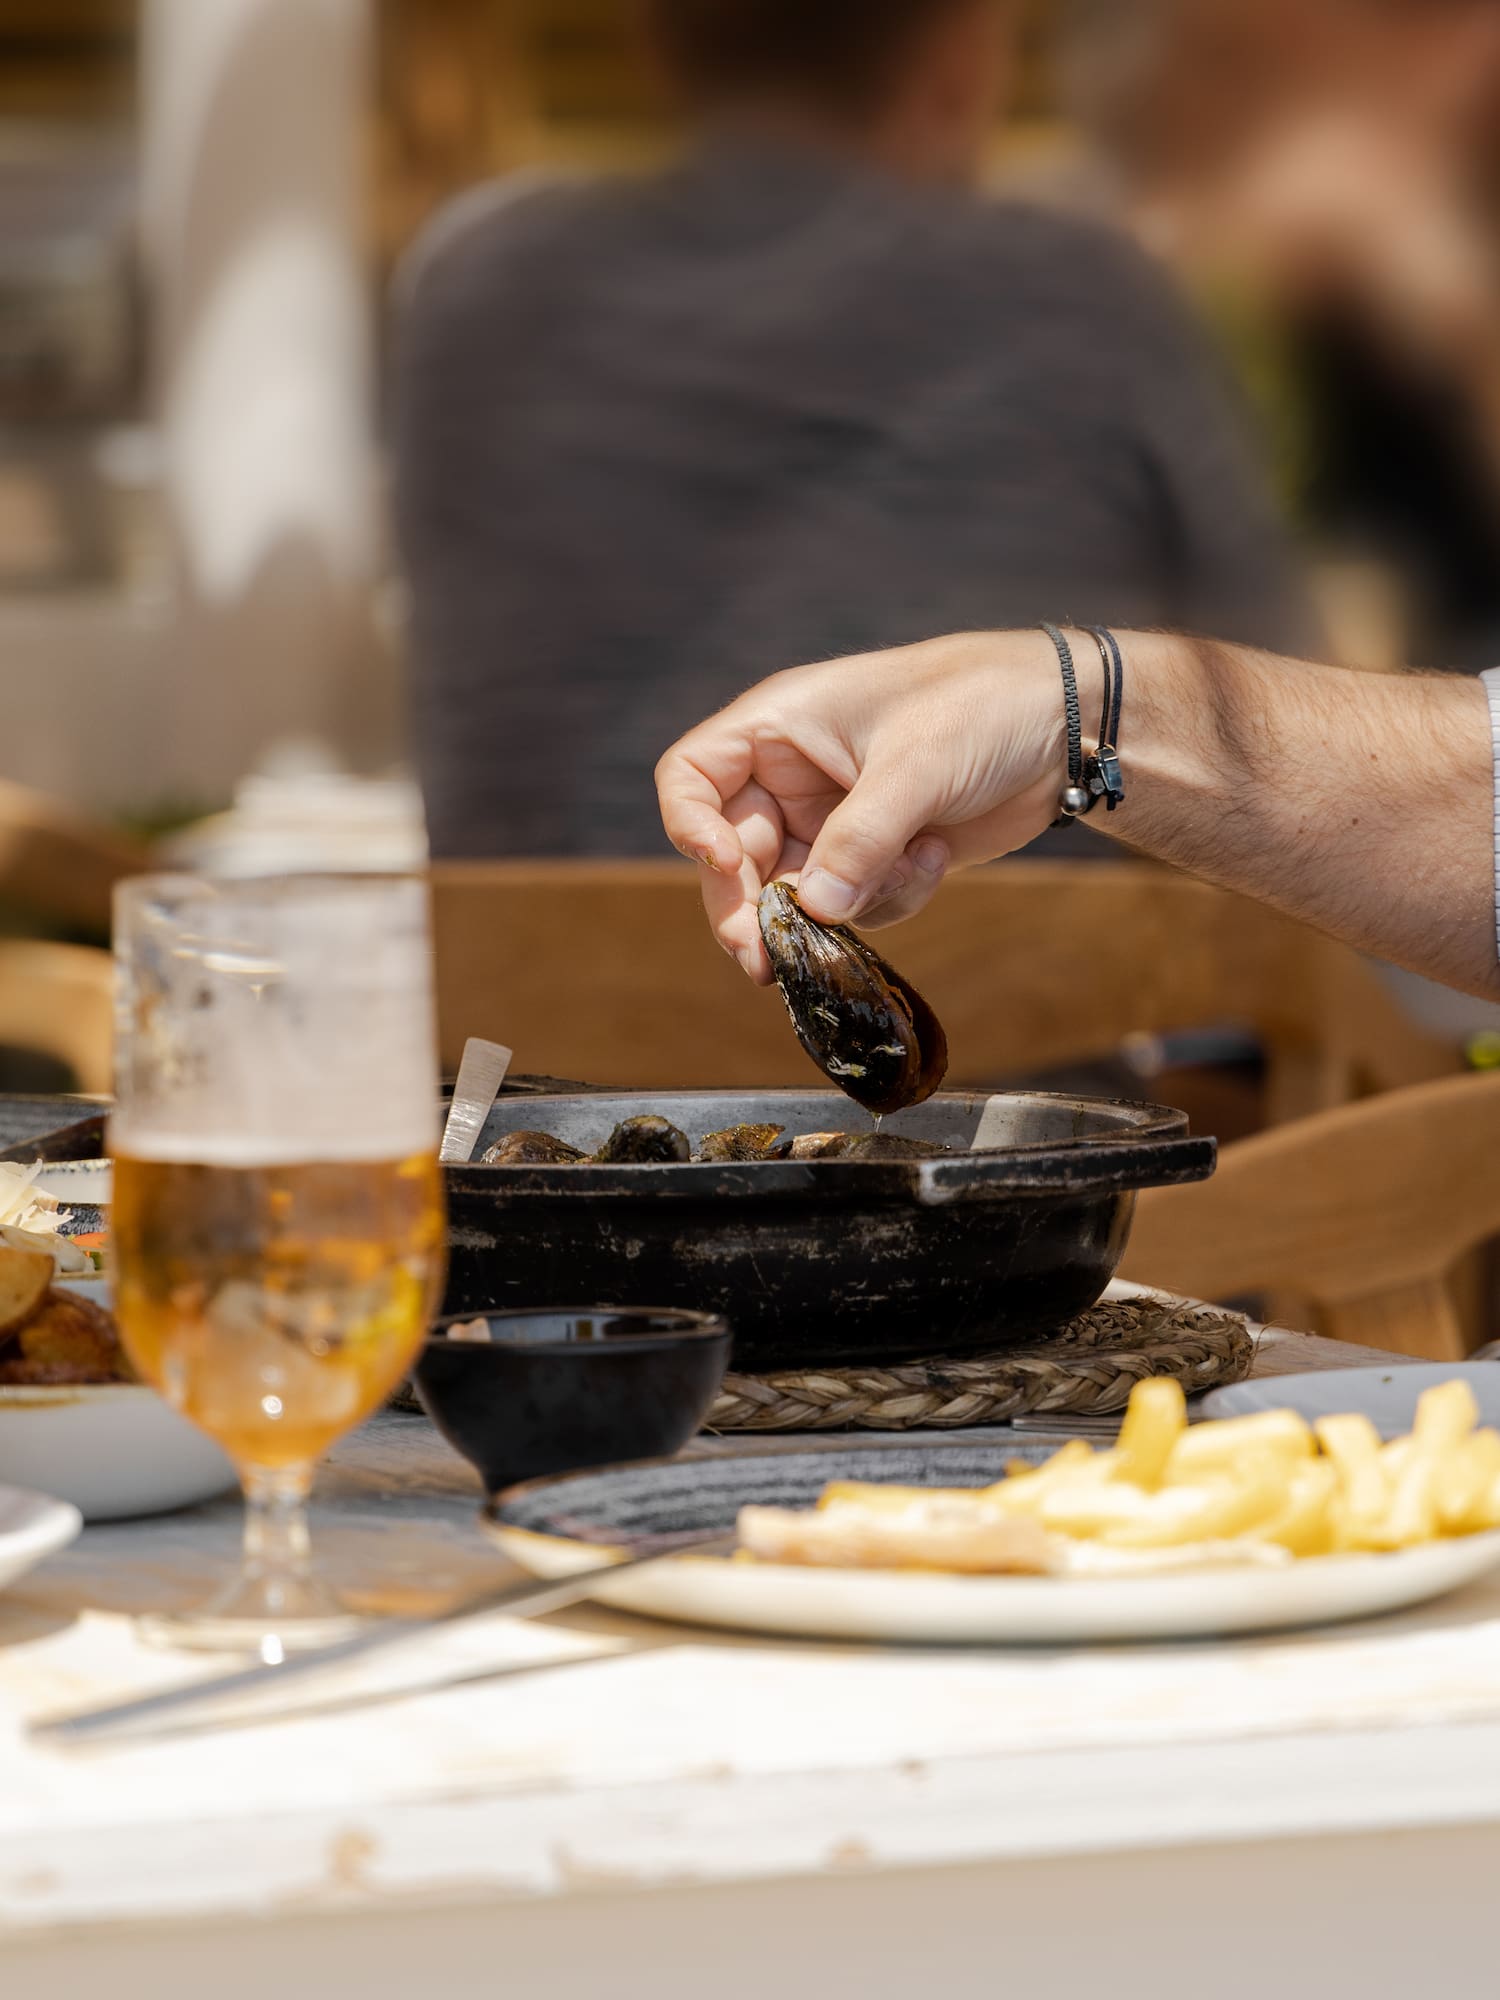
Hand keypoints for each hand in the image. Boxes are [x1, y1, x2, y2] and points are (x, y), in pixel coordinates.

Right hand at [655, 630, 1085, 981]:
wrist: (1068, 727)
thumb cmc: (984, 704)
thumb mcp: (917, 764)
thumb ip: (859, 841)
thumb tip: (812, 912)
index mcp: (780, 726)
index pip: (691, 777)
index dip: (692, 827)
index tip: (726, 867)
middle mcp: (792, 775)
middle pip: (732, 857)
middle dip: (756, 908)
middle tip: (771, 961)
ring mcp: (832, 820)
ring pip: (794, 894)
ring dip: (843, 904)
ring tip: (909, 868)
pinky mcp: (875, 856)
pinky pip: (852, 904)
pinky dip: (890, 897)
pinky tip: (935, 857)